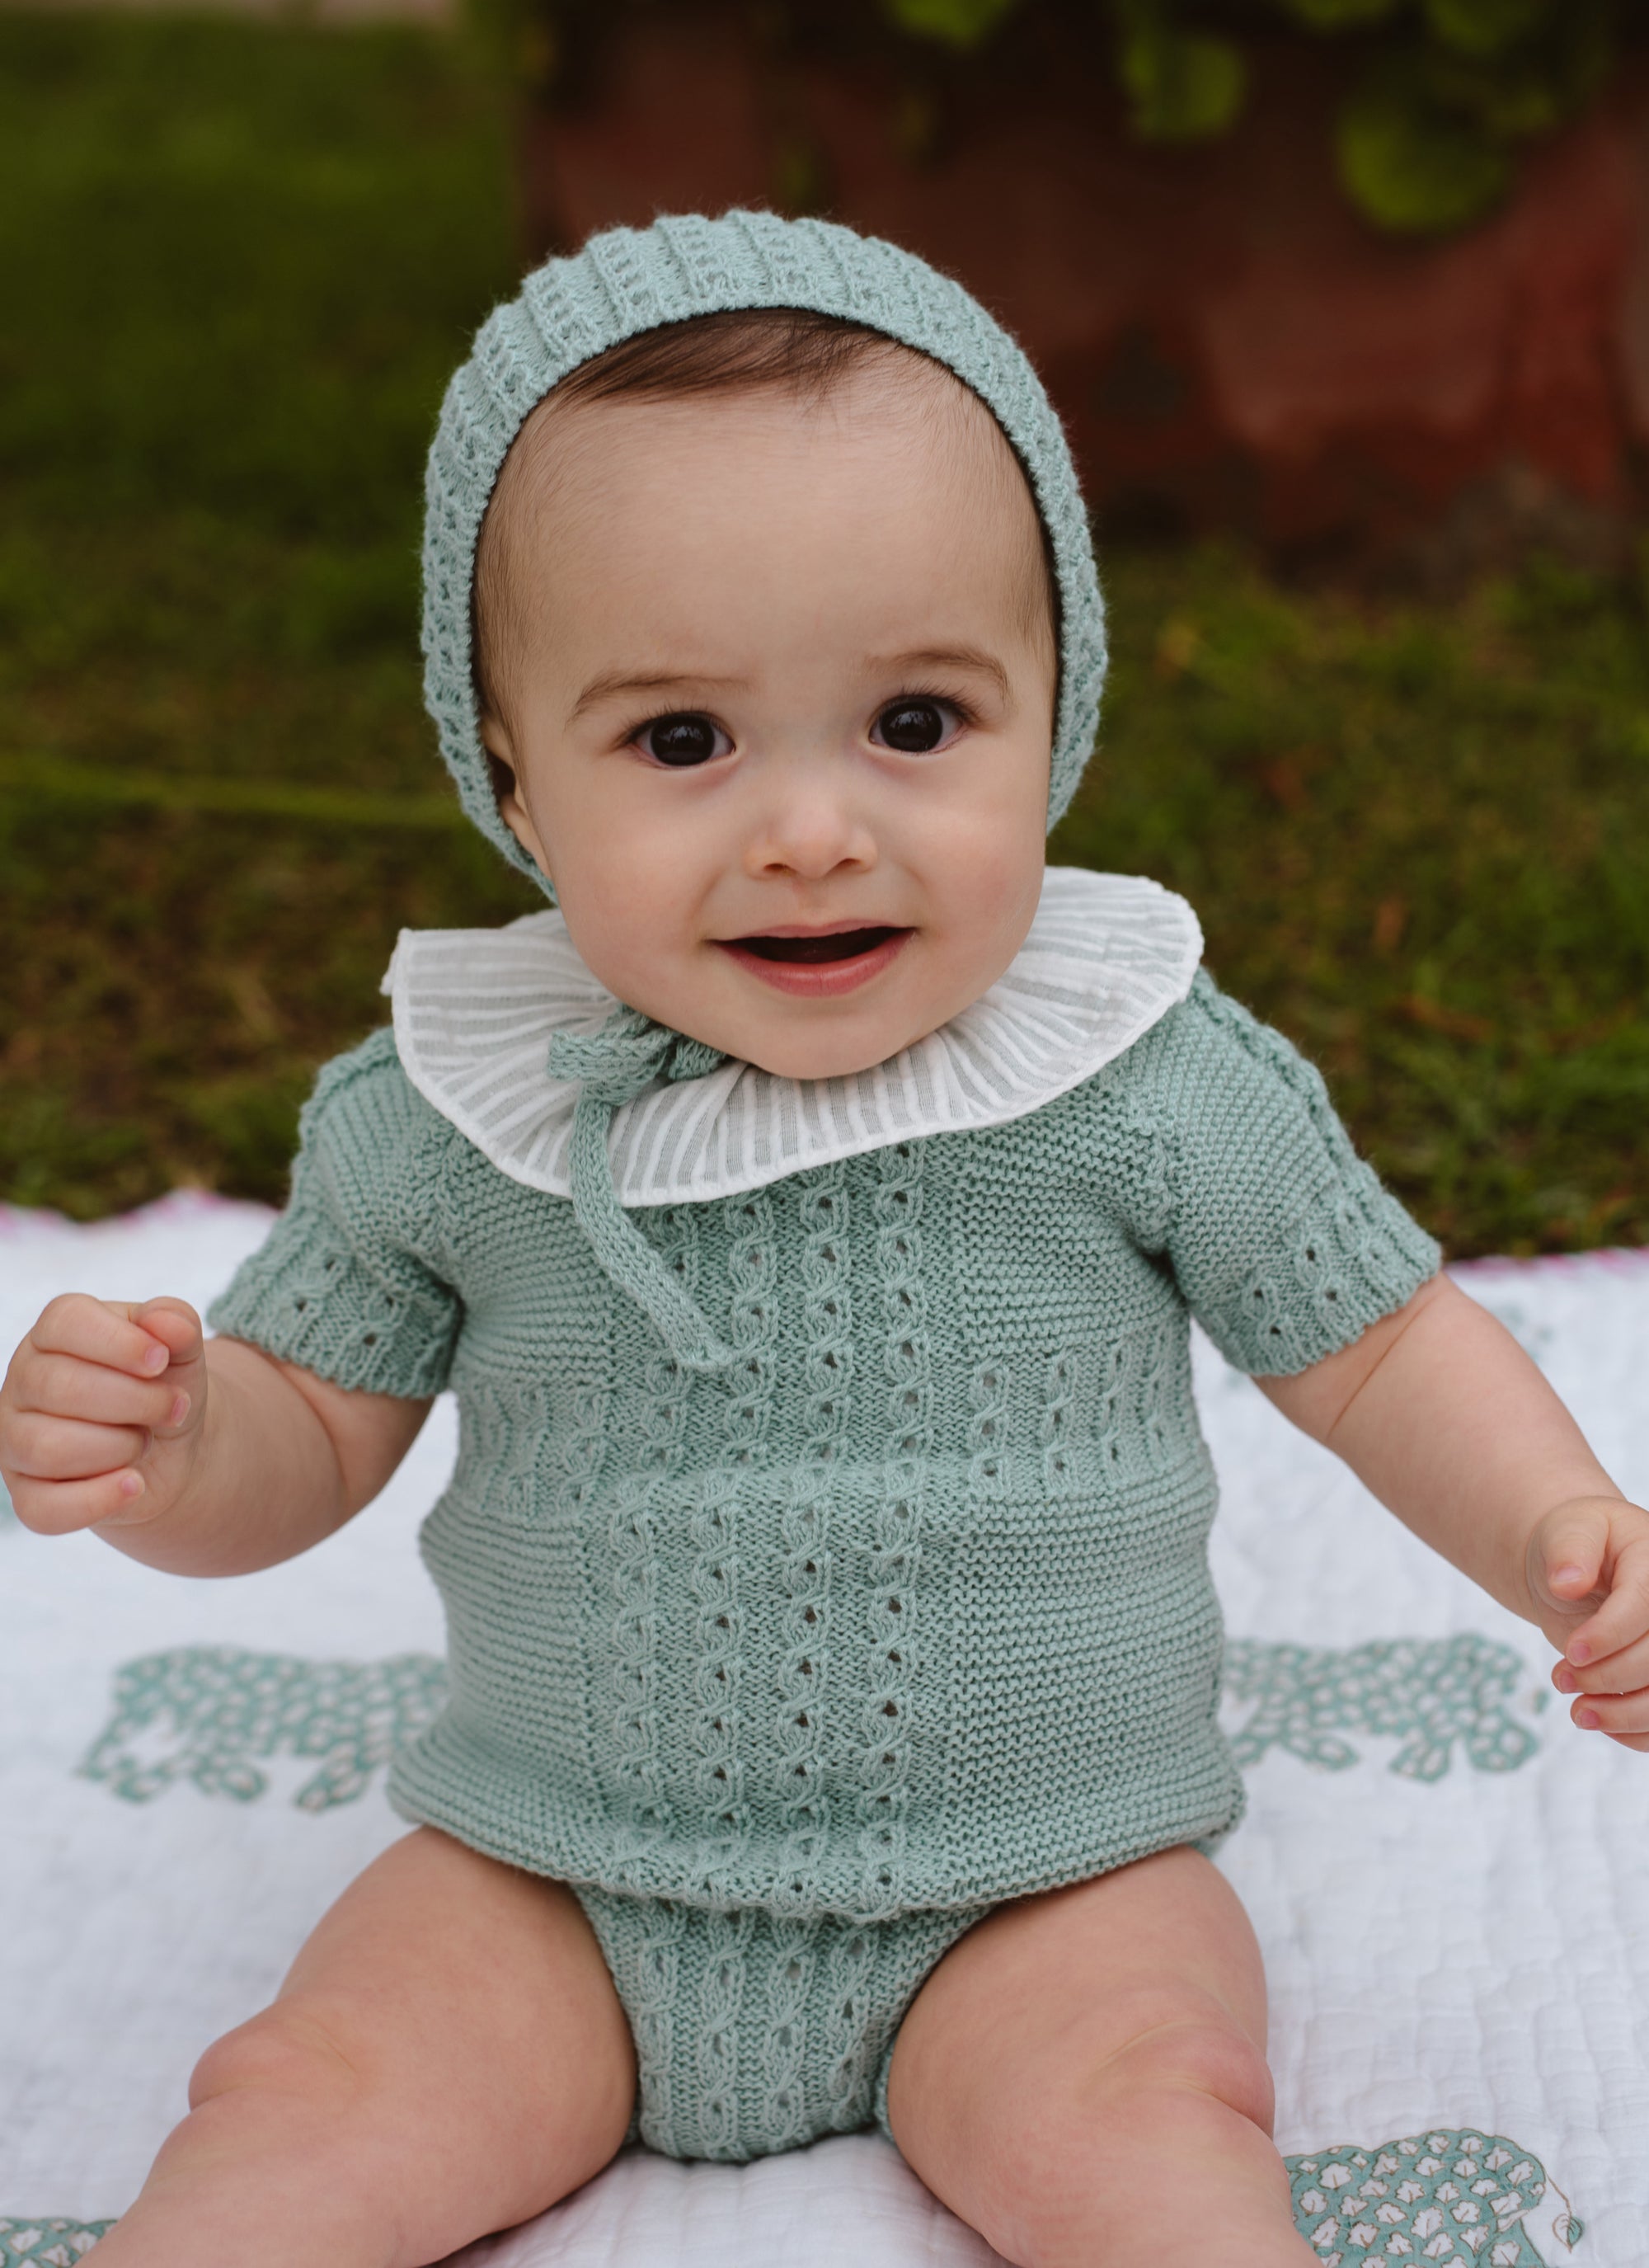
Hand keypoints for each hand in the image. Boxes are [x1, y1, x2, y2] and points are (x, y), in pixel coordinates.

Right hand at [0, 1294, 207, 1535]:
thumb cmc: (163, 1385)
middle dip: (135, 1401)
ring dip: (118, 1448)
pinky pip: (44, 1508)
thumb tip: (166, 1324)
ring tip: (143, 1443)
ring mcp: (16, 1441)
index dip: (120, 1343)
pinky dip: (97, 1500)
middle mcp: (23, 1382)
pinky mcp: (27, 1495)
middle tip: (172, 1408)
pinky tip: (135, 1484)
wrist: (168, 1448)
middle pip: (60, 1388)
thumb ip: (176, 1323)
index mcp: (54, 1333)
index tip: (161, 1361)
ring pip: (48, 1449)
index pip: (65, 1322)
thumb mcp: (180, 1349)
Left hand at [1527, 1495, 1648, 1752]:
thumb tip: (1567, 1583)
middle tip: (1560, 1678)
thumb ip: (1569, 1551)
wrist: (1578, 1568)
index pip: (1644, 1608)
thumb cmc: (1575, 1542)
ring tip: (1578, 1712)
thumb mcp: (1568, 1531)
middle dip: (1608, 1676)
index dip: (1611, 1635)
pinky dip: (1635, 1732)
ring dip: (1623, 1714)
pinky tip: (1601, 1723)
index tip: (1573, 1651)